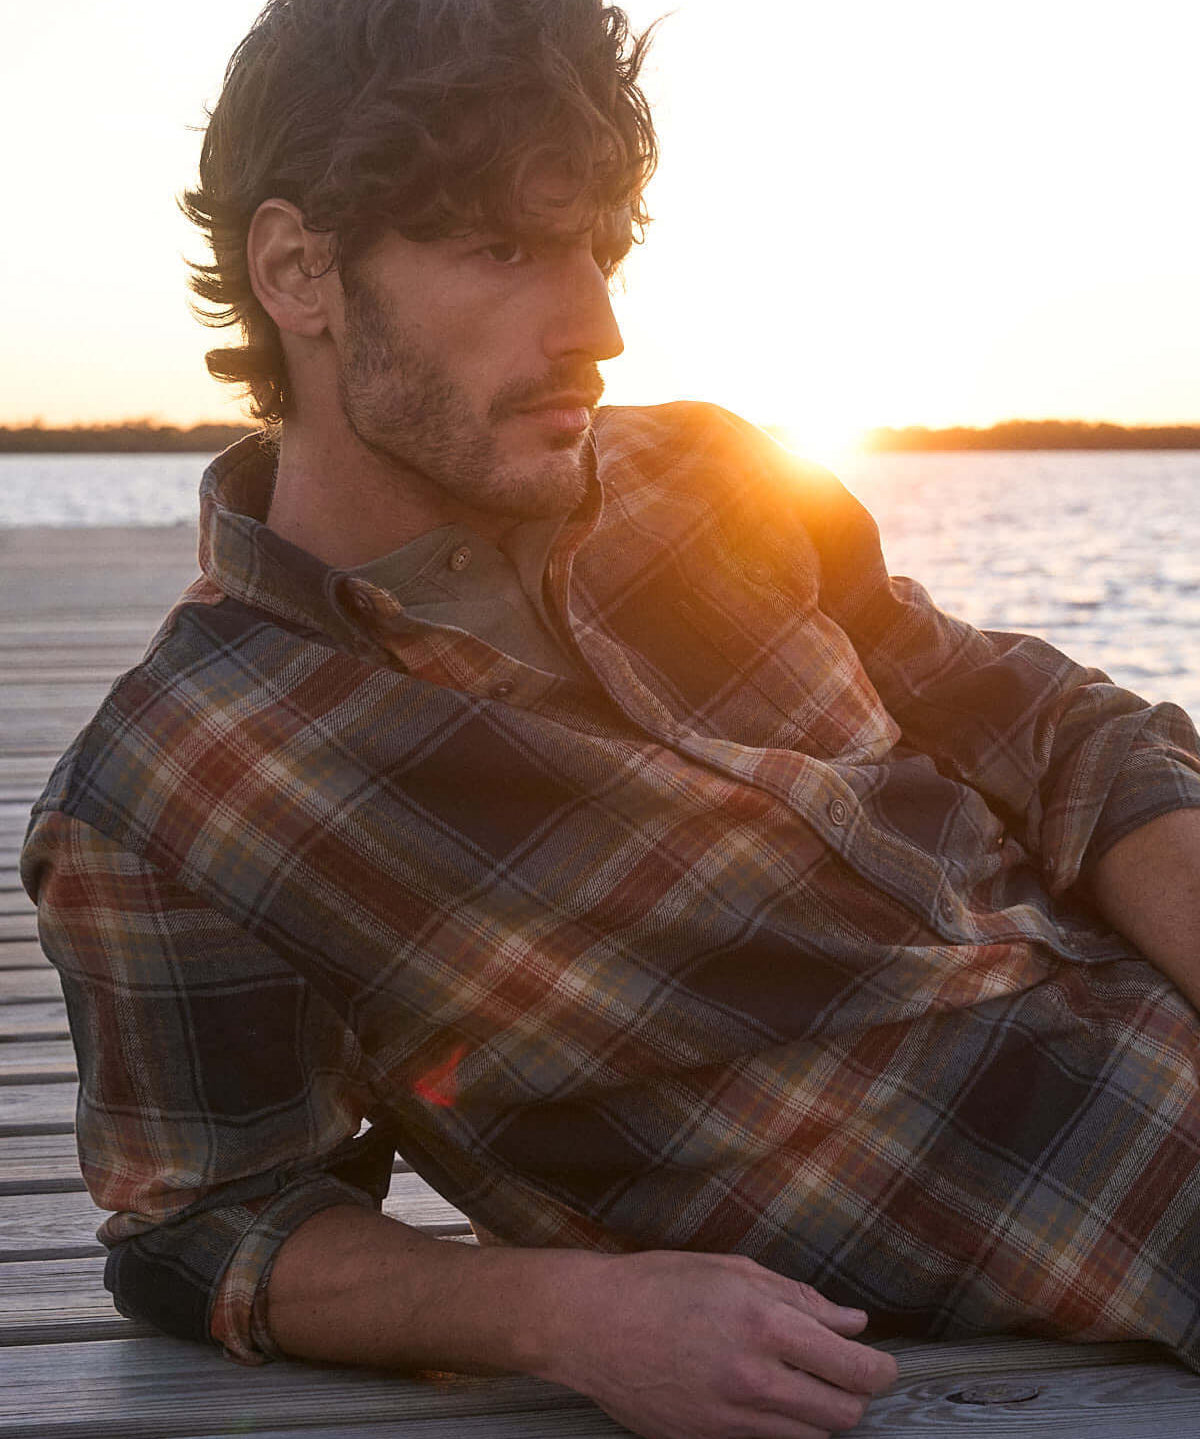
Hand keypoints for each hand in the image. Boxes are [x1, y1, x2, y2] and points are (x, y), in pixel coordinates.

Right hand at [539, 1250, 898, 1437]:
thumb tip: (851, 1322)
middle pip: (842, 1414)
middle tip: (851, 1377)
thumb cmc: (658, 1284)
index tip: (884, 1363)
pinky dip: (783, 1425)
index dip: (881, 1369)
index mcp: (763, 1322)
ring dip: (822, 1415)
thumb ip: (799, 1297)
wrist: (590, 1324)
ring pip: (811, 1437)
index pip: (853, 1367)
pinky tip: (768, 1396)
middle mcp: (753, 1376)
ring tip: (808, 1385)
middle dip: (858, 1397)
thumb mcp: (732, 1271)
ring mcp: (730, 1417)